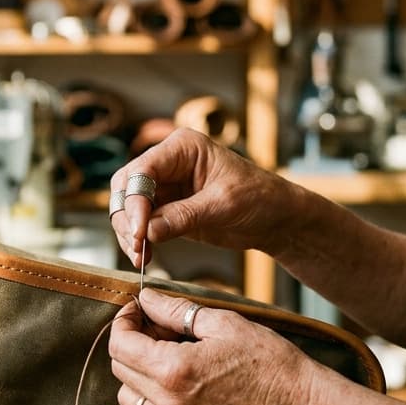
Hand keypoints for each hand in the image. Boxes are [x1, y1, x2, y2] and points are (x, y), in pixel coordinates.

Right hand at [109, 128, 294, 265]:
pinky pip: (141, 224)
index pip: (143, 170)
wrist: (278, 219)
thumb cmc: (260, 198)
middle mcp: (168, 163)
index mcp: (183, 148)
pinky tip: (145, 256)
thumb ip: (183, 216)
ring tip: (141, 256)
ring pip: (128, 207)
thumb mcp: (224, 205)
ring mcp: (166, 187)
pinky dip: (138, 240)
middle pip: (127, 186)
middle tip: (136, 246)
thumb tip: (147, 231)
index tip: (139, 231)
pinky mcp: (167, 210)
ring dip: (129, 233)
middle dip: (127, 218)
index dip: (135, 201)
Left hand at [109, 289, 320, 404]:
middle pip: (120, 369)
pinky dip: (147, 401)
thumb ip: (175, 310)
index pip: (120, 344)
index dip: (124, 320)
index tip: (138, 309)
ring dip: (135, 373)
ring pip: (128, 398)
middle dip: (130, 342)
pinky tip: (169, 384)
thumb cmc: (269, 360)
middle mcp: (169, 402)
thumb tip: (147, 298)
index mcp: (174, 370)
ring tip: (163, 356)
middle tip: (157, 327)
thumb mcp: (222, 323)